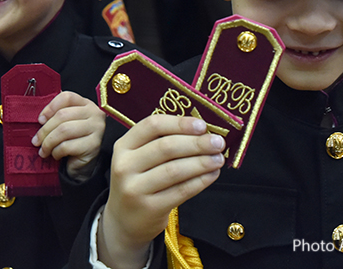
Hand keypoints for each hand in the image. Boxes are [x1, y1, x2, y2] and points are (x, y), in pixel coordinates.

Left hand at [32, 91, 105, 181]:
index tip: (40, 120)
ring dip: (48, 142)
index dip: (50, 107)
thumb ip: (57, 116)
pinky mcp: (93, 145)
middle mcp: (94, 113)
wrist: (87, 163)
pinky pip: (67, 146)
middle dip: (45, 130)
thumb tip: (41, 119)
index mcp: (86, 104)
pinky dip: (56, 152)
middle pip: (63, 115)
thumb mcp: (67, 124)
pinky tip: (56, 155)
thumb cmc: (74, 141)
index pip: (67, 97)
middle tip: (36, 141)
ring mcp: (96, 128)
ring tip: (43, 150)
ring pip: (64, 130)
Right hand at [97, 115, 224, 268]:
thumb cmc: (139, 181)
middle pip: (165, 147)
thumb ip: (161, 142)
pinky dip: (200, 181)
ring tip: (218, 159)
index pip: (152, 126)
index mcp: (123, 146)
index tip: (202, 125)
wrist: (124, 220)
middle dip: (196, 143)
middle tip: (218, 142)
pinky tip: (212, 174)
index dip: (179, 123)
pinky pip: (181, 191)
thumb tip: (202, 132)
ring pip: (174, 170)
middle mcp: (125, 165)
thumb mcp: (138, 158)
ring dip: (201, 162)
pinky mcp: (149, 208)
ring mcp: (135, 188)